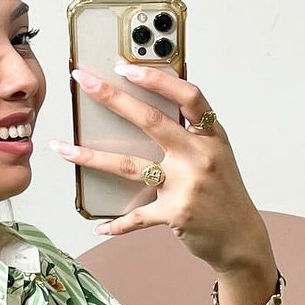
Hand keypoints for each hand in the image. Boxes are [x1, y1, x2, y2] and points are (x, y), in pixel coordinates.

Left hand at [54, 63, 271, 273]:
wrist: (240, 238)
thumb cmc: (224, 194)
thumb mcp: (216, 155)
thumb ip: (190, 134)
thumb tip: (151, 109)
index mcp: (210, 136)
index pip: (186, 96)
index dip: (156, 78)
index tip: (125, 66)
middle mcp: (199, 156)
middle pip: (150, 121)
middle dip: (113, 98)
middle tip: (85, 81)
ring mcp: (186, 185)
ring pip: (130, 166)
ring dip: (92, 157)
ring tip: (63, 149)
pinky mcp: (174, 214)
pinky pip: (137, 217)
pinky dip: (117, 224)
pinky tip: (99, 225)